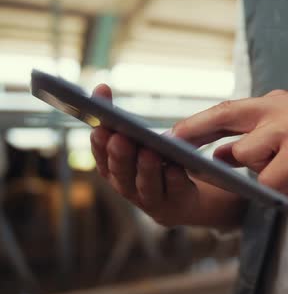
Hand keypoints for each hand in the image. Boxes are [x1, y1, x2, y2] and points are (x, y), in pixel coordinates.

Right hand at [90, 84, 201, 226]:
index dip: (98, 139)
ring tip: (149, 152)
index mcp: (113, 169)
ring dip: (146, 168)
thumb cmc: (154, 165)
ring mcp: (151, 199)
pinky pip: (174, 192)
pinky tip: (176, 167)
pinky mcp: (175, 205)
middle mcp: (127, 186)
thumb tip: (101, 88)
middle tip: (120, 137)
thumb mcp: (137, 141)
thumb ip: (119, 120)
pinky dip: (174, 180)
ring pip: (145, 184)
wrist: (183, 200)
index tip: (100, 125)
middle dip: (119, 154)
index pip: (101, 153)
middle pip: (120, 171)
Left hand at [171, 90, 287, 199]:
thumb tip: (221, 155)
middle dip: (195, 130)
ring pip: (246, 155)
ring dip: (260, 173)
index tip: (175, 132)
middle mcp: (282, 108)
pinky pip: (269, 179)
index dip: (200, 121)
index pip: (230, 109)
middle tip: (172, 141)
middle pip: (226, 115)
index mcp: (278, 103)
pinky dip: (278, 190)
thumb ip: (258, 143)